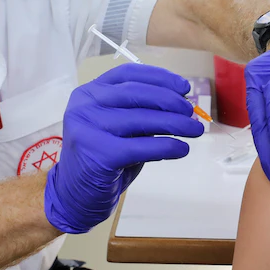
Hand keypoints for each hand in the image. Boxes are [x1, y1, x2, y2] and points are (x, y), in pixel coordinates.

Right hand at [45, 63, 203, 233]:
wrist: (74, 196)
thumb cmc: (102, 158)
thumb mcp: (118, 128)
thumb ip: (140, 111)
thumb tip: (181, 103)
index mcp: (89, 92)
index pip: (128, 74)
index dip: (159, 77)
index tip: (183, 86)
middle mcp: (85, 106)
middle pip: (137, 93)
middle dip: (170, 101)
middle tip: (191, 112)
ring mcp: (89, 128)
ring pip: (143, 119)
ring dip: (176, 123)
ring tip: (195, 130)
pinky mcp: (99, 154)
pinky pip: (143, 146)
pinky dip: (167, 147)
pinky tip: (181, 149)